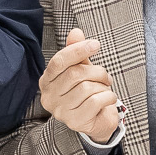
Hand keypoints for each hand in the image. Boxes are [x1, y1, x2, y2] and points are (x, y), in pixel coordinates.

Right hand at [38, 27, 119, 142]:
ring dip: (102, 86)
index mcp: (46, 80)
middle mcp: (49, 97)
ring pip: (86, 88)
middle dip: (96, 71)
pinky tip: (108, 98)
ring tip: (105, 88)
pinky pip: (95, 102)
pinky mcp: (75, 122)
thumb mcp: (81, 68)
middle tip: (105, 76)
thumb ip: (76, 51)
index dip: (77, 50)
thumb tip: (76, 32)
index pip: (59, 61)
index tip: (95, 44)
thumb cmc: (87, 92)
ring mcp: (60, 111)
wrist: (96, 119)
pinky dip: (108, 97)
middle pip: (74, 74)